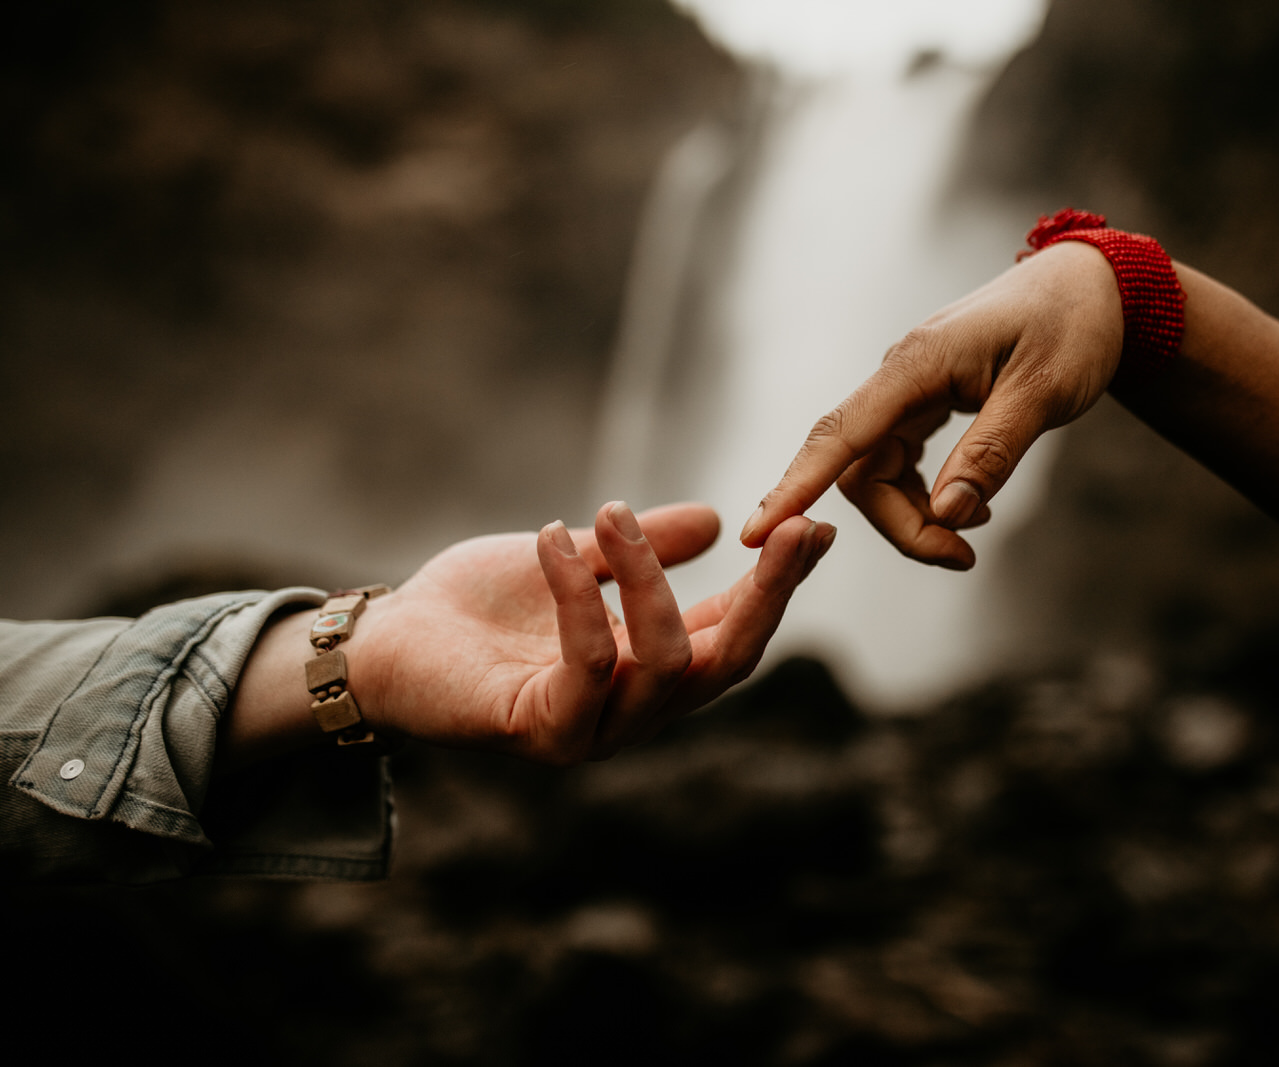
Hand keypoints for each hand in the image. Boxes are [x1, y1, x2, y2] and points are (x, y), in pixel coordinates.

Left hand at [343, 502, 832, 763]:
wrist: (387, 642)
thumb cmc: (478, 608)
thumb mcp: (577, 560)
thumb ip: (640, 549)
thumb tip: (716, 520)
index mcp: (652, 669)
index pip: (735, 630)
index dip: (780, 583)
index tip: (815, 523)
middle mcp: (637, 710)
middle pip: (728, 660)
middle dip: (768, 593)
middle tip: (790, 527)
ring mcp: (595, 730)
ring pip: (668, 663)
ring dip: (651, 580)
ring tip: (616, 512)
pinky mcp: (543, 732)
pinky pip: (589, 664)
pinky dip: (579, 595)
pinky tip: (556, 537)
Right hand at [738, 240, 1124, 568]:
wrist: (1092, 286)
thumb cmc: (1073, 327)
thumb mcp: (1045, 393)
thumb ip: (991, 454)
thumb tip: (946, 514)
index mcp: (917, 364)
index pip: (839, 435)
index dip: (796, 488)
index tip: (758, 533)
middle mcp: (900, 375)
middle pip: (857, 468)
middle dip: (898, 525)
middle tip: (961, 558)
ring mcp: (909, 388)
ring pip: (876, 471)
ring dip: (913, 517)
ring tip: (970, 541)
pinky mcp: (924, 400)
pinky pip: (899, 460)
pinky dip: (924, 497)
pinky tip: (968, 509)